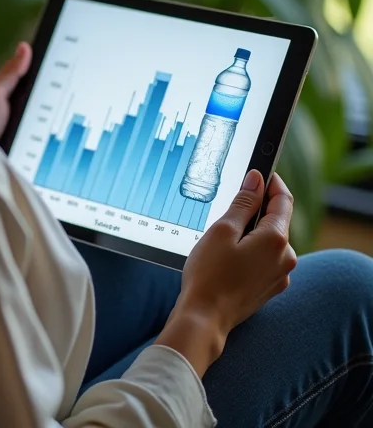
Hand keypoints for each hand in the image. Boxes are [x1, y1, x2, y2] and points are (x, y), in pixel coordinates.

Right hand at [156, 170, 296, 375]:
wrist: (205, 318)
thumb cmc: (209, 274)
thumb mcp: (222, 230)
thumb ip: (243, 203)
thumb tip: (256, 180)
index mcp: (276, 239)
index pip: (283, 200)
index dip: (272, 182)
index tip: (259, 171)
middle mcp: (285, 257)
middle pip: (277, 220)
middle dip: (258, 207)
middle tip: (231, 200)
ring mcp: (280, 275)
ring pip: (270, 240)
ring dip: (252, 230)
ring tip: (223, 233)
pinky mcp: (270, 287)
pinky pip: (265, 258)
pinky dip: (251, 249)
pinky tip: (228, 255)